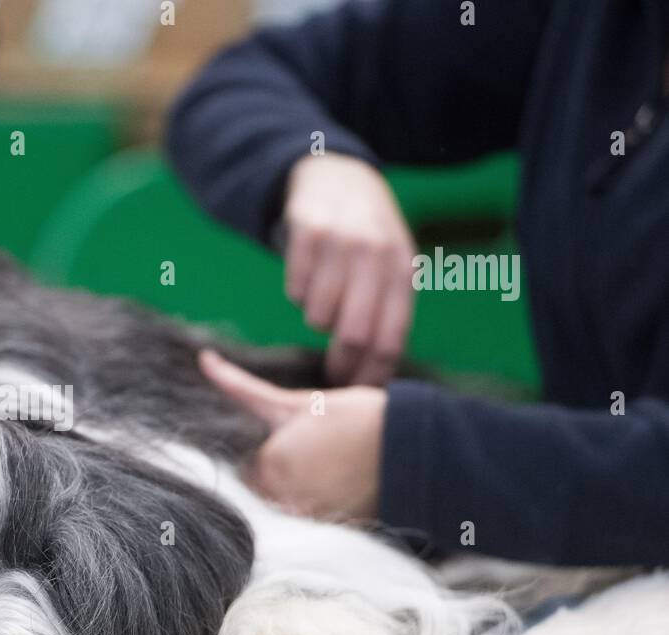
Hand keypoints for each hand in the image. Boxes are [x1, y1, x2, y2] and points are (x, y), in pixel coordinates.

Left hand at [200, 349, 383, 520]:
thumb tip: (205, 361)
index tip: (293, 438)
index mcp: (271, 464)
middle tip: (315, 450)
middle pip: (259, 487)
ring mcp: (308, 518)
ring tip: (329, 467)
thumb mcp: (299, 401)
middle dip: (276, 470)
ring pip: (282, 504)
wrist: (415, 448)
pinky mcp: (331, 530)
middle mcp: (284, 497)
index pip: (243, 464)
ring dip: (294, 489)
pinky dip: (315, 505)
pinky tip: (338, 486)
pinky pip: (306, 521)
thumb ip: (245, 389)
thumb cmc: (358, 417)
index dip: (264, 449)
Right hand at [283, 153, 415, 385]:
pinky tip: (309, 276)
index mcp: (403, 270)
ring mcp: (342, 242)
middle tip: (331, 374)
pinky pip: (294, 291)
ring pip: (318, 316)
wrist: (339, 177)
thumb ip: (389, 311)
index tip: (358, 393)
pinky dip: (298, 295)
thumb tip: (376, 374)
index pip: (391, 338)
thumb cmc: (368, 239)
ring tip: (324, 304)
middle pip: (354, 334)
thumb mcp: (392, 267)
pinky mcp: (307, 233)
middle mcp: (376, 254)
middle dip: (341, 363)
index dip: (373, 373)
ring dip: (317, 321)